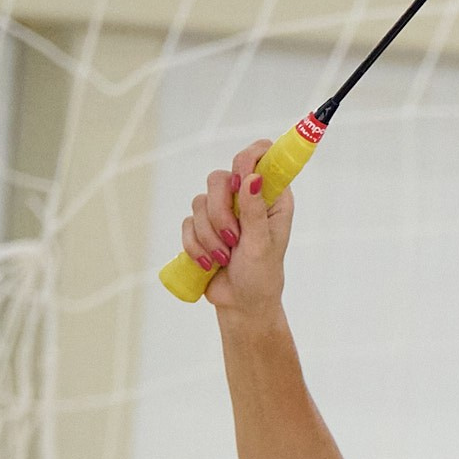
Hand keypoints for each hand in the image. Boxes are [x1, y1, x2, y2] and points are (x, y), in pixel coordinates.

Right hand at [182, 139, 290, 316]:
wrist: (241, 303)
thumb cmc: (262, 275)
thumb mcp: (262, 244)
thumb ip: (255, 211)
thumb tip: (254, 177)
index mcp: (272, 197)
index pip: (262, 156)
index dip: (248, 159)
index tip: (240, 179)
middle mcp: (246, 198)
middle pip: (219, 178)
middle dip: (220, 213)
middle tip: (233, 239)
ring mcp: (222, 211)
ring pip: (199, 202)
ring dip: (209, 236)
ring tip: (225, 258)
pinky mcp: (202, 225)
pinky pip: (187, 222)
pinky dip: (195, 245)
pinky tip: (209, 263)